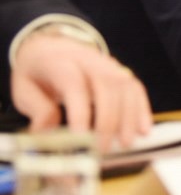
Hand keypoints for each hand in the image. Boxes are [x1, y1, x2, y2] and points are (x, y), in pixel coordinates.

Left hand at [11, 31, 152, 151]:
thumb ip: (36, 109)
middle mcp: (88, 60)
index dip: (80, 110)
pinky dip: (142, 109)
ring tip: (124, 143)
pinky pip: (136, 88)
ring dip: (129, 116)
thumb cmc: (36, 73)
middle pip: (106, 85)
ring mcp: (108, 64)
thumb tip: (49, 131)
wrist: (50, 46)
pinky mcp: (120, 71)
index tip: (81, 136)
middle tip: (103, 148)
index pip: (74, 84)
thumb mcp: (23, 89)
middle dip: (108, 119)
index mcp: (60, 63)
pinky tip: (143, 129)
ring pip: (126, 87)